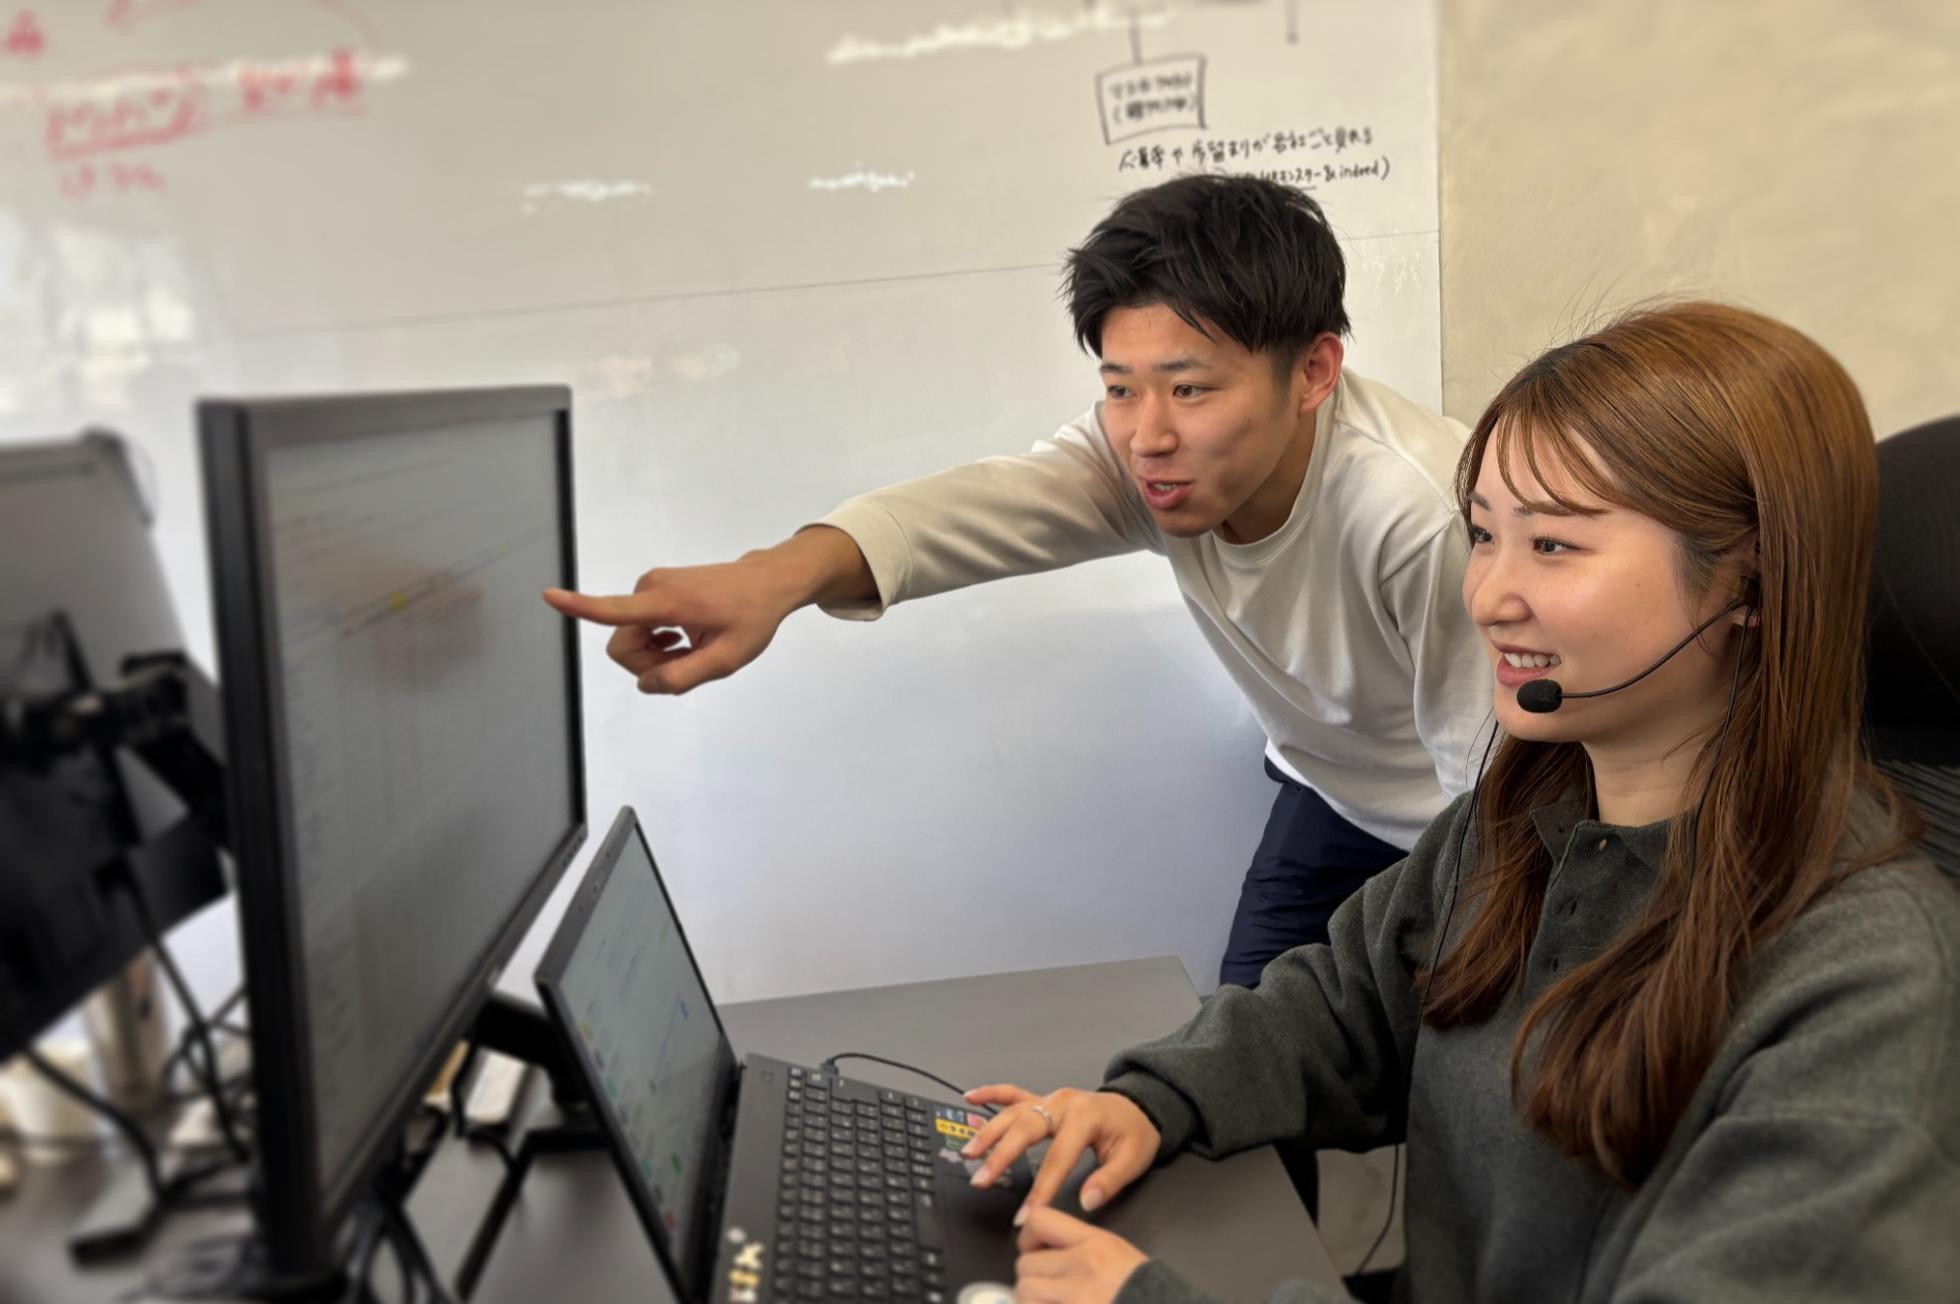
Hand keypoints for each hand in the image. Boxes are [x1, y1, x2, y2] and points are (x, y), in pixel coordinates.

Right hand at [540, 528, 869, 694]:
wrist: (768, 582)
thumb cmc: (751, 618)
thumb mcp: (725, 661)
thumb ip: (682, 678)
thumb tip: (644, 685)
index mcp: (667, 602)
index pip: (613, 609)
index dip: (579, 607)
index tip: (549, 595)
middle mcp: (650, 588)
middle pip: (622, 645)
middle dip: (648, 665)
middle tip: (688, 662)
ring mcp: (651, 585)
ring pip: (631, 638)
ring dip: (657, 654)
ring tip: (693, 648)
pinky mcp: (654, 587)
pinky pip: (640, 626)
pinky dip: (660, 641)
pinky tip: (687, 639)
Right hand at [960, 1085, 1158, 1221]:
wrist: (1140, 1105)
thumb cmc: (1135, 1132)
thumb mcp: (1132, 1159)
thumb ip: (1108, 1181)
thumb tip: (1086, 1201)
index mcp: (1085, 1117)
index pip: (1057, 1158)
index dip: (1041, 1189)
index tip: (1026, 1215)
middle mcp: (1062, 1103)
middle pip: (1024, 1129)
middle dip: (1000, 1156)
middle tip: (981, 1180)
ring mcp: (1050, 1099)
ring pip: (1013, 1112)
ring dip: (988, 1132)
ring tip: (969, 1153)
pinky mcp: (1044, 1100)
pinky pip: (1013, 1093)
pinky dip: (991, 1093)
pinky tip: (970, 1097)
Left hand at [1014, 1207, 1147, 1303]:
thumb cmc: (1148, 1292)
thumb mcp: (1118, 1255)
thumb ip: (1082, 1247)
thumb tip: (1047, 1251)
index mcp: (1095, 1243)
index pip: (1040, 1220)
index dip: (1028, 1236)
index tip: (1033, 1248)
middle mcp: (1080, 1267)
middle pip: (1025, 1263)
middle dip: (1032, 1277)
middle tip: (1048, 1287)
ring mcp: (1072, 1298)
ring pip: (1024, 1293)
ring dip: (1033, 1301)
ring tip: (1052, 1303)